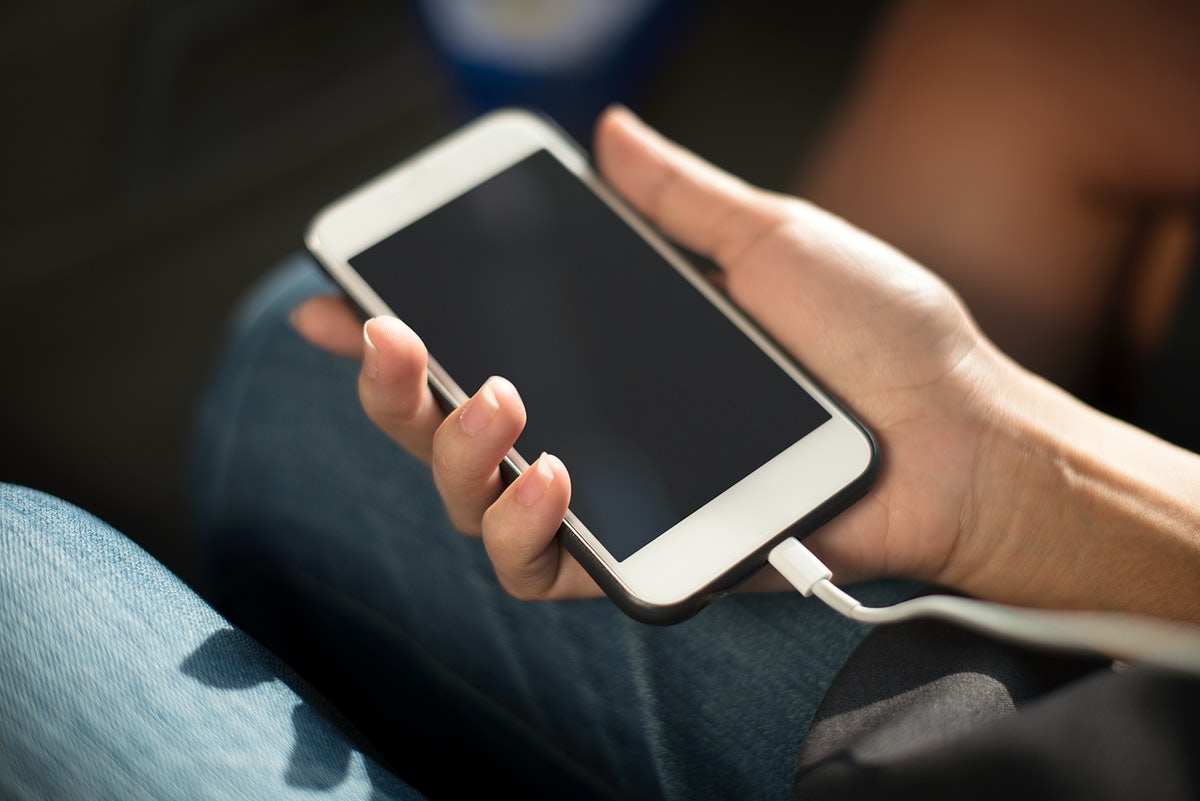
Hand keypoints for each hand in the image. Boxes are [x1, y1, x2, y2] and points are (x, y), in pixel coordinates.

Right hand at [292, 107, 1012, 600]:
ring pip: (471, 503)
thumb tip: (611, 132)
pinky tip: (543, 471)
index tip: (340, 297)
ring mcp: (611, 501)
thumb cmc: (880, 341)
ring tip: (491, 399)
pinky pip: (540, 569)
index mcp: (609, 357)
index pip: (474, 344)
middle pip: (443, 429)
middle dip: (389, 388)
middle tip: (388, 337)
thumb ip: (680, 199)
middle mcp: (592, 429)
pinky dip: (519, 527)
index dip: (395, 330)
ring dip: (449, 452)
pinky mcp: (643, 559)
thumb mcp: (771, 242)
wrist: (957, 436)